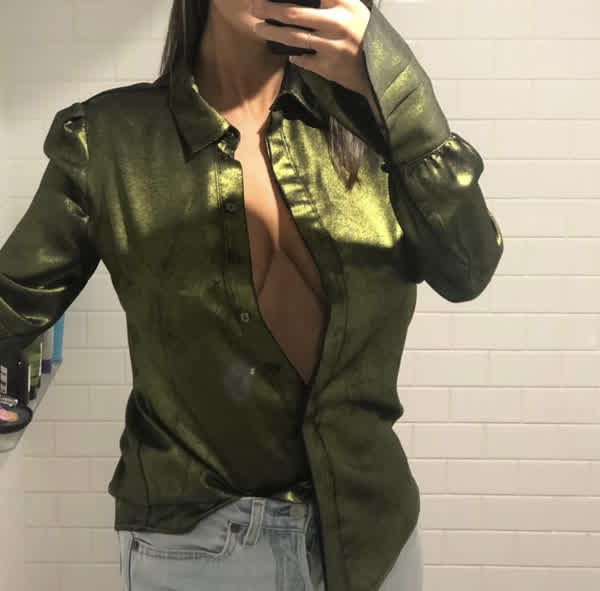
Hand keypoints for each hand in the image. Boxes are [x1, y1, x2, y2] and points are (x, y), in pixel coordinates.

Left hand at [251, 0, 373, 96]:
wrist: (379, 71)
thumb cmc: (365, 35)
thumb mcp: (354, 9)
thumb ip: (334, 1)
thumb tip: (310, 0)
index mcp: (344, 5)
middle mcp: (336, 24)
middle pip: (295, 14)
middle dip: (271, 9)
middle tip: (255, 7)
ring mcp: (330, 47)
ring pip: (294, 37)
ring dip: (273, 33)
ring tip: (260, 28)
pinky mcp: (327, 67)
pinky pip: (303, 59)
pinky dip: (294, 56)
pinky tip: (288, 53)